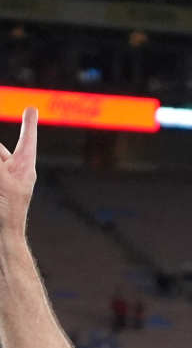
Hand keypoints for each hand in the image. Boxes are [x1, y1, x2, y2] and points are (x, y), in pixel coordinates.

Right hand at [0, 108, 36, 236]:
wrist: (3, 238)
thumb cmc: (7, 210)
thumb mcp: (2, 179)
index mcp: (25, 167)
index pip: (28, 140)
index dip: (29, 124)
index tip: (31, 109)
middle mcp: (14, 171)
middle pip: (0, 150)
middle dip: (0, 154)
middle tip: (6, 180)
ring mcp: (4, 180)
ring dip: (1, 163)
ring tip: (4, 185)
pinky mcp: (0, 187)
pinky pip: (1, 170)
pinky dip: (1, 166)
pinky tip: (2, 182)